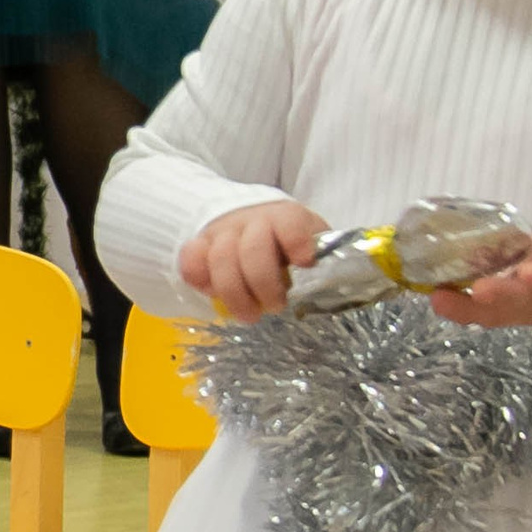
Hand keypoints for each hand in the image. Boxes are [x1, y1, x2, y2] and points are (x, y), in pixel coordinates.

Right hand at [179, 200, 328, 322]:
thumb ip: (322, 257)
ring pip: (219, 259)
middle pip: (252, 249)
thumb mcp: (311, 242)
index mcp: (286, 217)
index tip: (305, 262)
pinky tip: (215, 295)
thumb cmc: (287, 241)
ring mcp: (222, 232)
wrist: (248, 220)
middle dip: (264, 284)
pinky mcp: (199, 246)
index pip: (289, 221)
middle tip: (276, 306)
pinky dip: (201, 282)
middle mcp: (251, 220)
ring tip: (250, 315)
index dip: (296, 240)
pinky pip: (190, 262)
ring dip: (235, 294)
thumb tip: (341, 281)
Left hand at [430, 161, 531, 329]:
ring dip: (471, 309)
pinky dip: (462, 310)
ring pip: (501, 313)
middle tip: (477, 291)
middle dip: (502, 296)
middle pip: (526, 299)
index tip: (529, 274)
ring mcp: (529, 306)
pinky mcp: (511, 310)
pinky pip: (486, 314)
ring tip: (441, 299)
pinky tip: (437, 298)